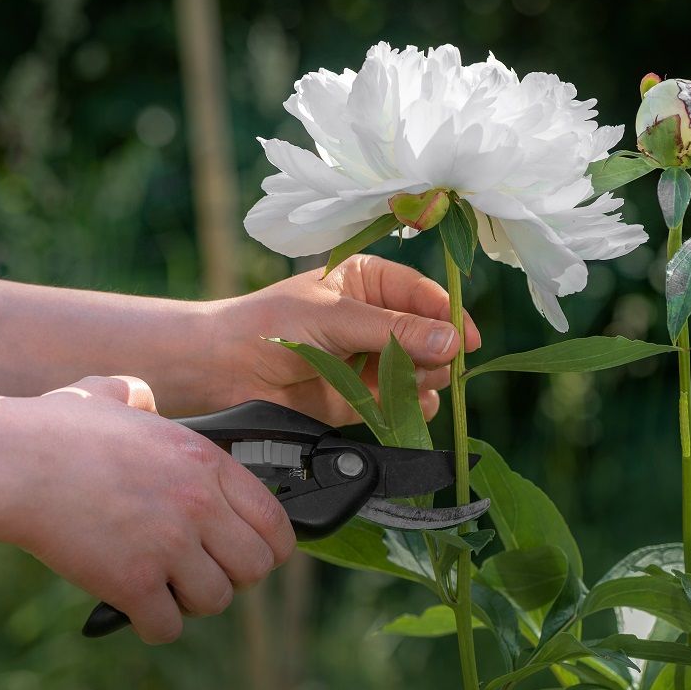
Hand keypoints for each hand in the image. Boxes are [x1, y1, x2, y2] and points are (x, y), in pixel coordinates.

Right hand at [0, 376, 294, 643]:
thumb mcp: (113, 393)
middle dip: (234, 575)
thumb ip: (141, 396)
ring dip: (193, 601)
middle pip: (256, 566)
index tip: (249, 551)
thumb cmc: (55, 430)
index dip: (268, 544)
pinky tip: (138, 607)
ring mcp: (168, 544)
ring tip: (169, 588)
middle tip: (205, 571)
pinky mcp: (131, 581)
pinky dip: (154, 624)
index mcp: (206, 462)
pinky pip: (168, 626)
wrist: (10, 462)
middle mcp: (199, 504)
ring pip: (217, 600)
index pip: (274, 519)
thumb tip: (143, 397)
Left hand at [209, 255, 481, 424]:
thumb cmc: (271, 325)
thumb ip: (395, 331)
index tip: (468, 341)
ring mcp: (369, 360)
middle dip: (436, 352)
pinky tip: (408, 407)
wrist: (222, 371)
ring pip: (421, 371)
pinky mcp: (360, 399)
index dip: (449, 315)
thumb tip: (453, 341)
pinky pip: (400, 403)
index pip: (424, 294)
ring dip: (423, 380)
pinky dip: (410, 407)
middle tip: (432, 366)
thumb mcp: (336, 317)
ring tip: (408, 384)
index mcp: (368, 281)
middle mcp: (375, 319)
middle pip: (430, 335)